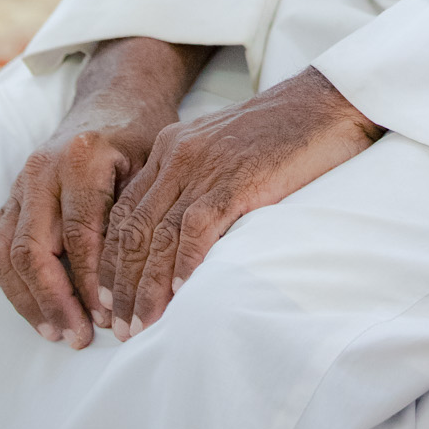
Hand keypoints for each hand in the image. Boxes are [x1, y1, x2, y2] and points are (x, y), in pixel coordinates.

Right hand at [0, 37, 211, 347]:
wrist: (114, 101)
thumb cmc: (141, 137)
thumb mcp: (152, 165)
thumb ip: (136, 216)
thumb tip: (133, 286)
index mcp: (79, 159)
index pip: (78, 236)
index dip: (91, 284)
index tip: (108, 318)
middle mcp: (39, 170)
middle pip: (32, 250)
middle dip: (54, 302)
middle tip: (79, 338)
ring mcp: (17, 184)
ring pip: (5, 254)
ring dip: (28, 301)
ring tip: (56, 333)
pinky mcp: (7, 197)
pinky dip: (6, 281)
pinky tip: (31, 305)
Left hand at [100, 66, 380, 340]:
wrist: (325, 102)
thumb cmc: (280, 133)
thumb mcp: (221, 149)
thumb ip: (195, 182)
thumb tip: (180, 237)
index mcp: (170, 148)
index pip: (123, 213)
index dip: (109, 261)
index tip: (104, 300)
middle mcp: (178, 155)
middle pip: (133, 230)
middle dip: (120, 284)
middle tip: (117, 326)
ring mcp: (206, 166)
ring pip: (159, 235)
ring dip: (146, 286)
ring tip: (141, 323)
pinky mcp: (237, 179)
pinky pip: (197, 228)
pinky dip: (185, 264)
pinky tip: (181, 293)